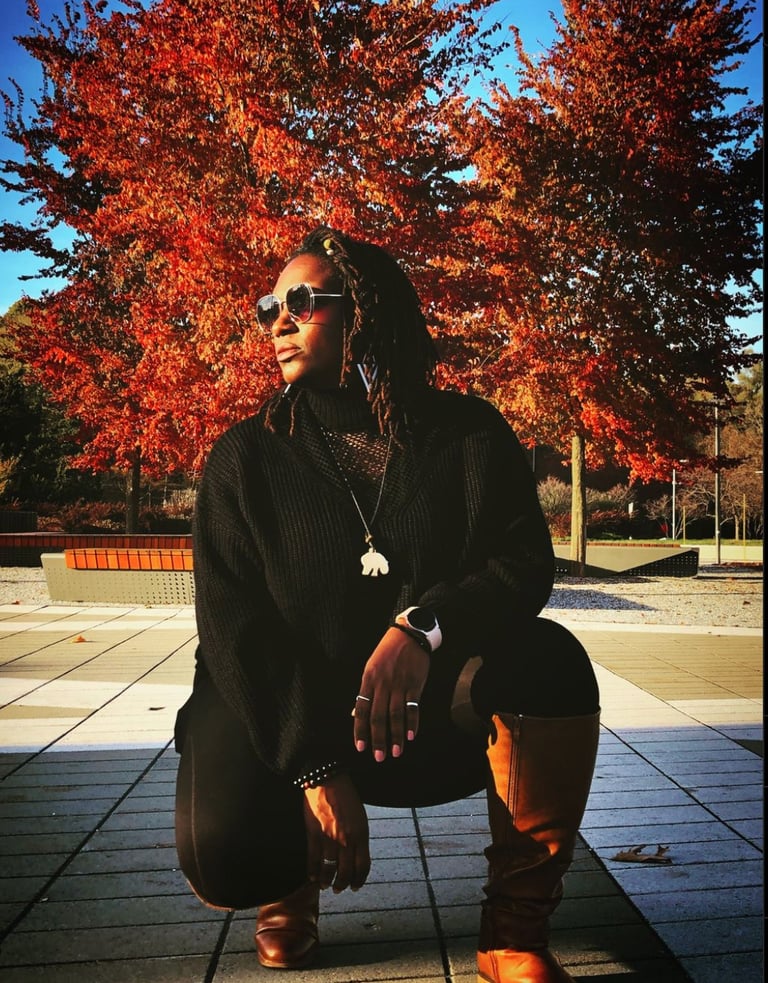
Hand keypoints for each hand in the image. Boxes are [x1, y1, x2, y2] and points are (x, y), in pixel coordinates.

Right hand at [303, 773, 369, 892]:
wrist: (328, 780)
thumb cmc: (346, 796)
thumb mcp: (360, 817)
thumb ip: (359, 837)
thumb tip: (356, 857)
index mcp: (361, 834)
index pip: (363, 866)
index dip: (359, 880)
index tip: (355, 886)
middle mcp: (347, 839)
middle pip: (346, 872)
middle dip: (342, 885)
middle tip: (339, 889)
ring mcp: (329, 838)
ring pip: (329, 870)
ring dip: (327, 882)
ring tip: (325, 885)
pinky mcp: (313, 834)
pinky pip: (313, 860)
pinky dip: (312, 872)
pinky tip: (312, 877)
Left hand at [353, 626, 429, 761]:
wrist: (409, 635)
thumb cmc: (388, 652)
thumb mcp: (371, 667)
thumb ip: (366, 691)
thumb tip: (357, 714)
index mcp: (368, 680)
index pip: (362, 709)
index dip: (360, 730)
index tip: (360, 747)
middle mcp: (382, 684)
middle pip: (379, 716)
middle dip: (378, 739)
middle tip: (379, 757)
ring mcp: (399, 684)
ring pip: (396, 714)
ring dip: (396, 736)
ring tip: (396, 752)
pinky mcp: (415, 683)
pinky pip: (413, 706)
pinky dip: (412, 722)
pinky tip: (411, 735)